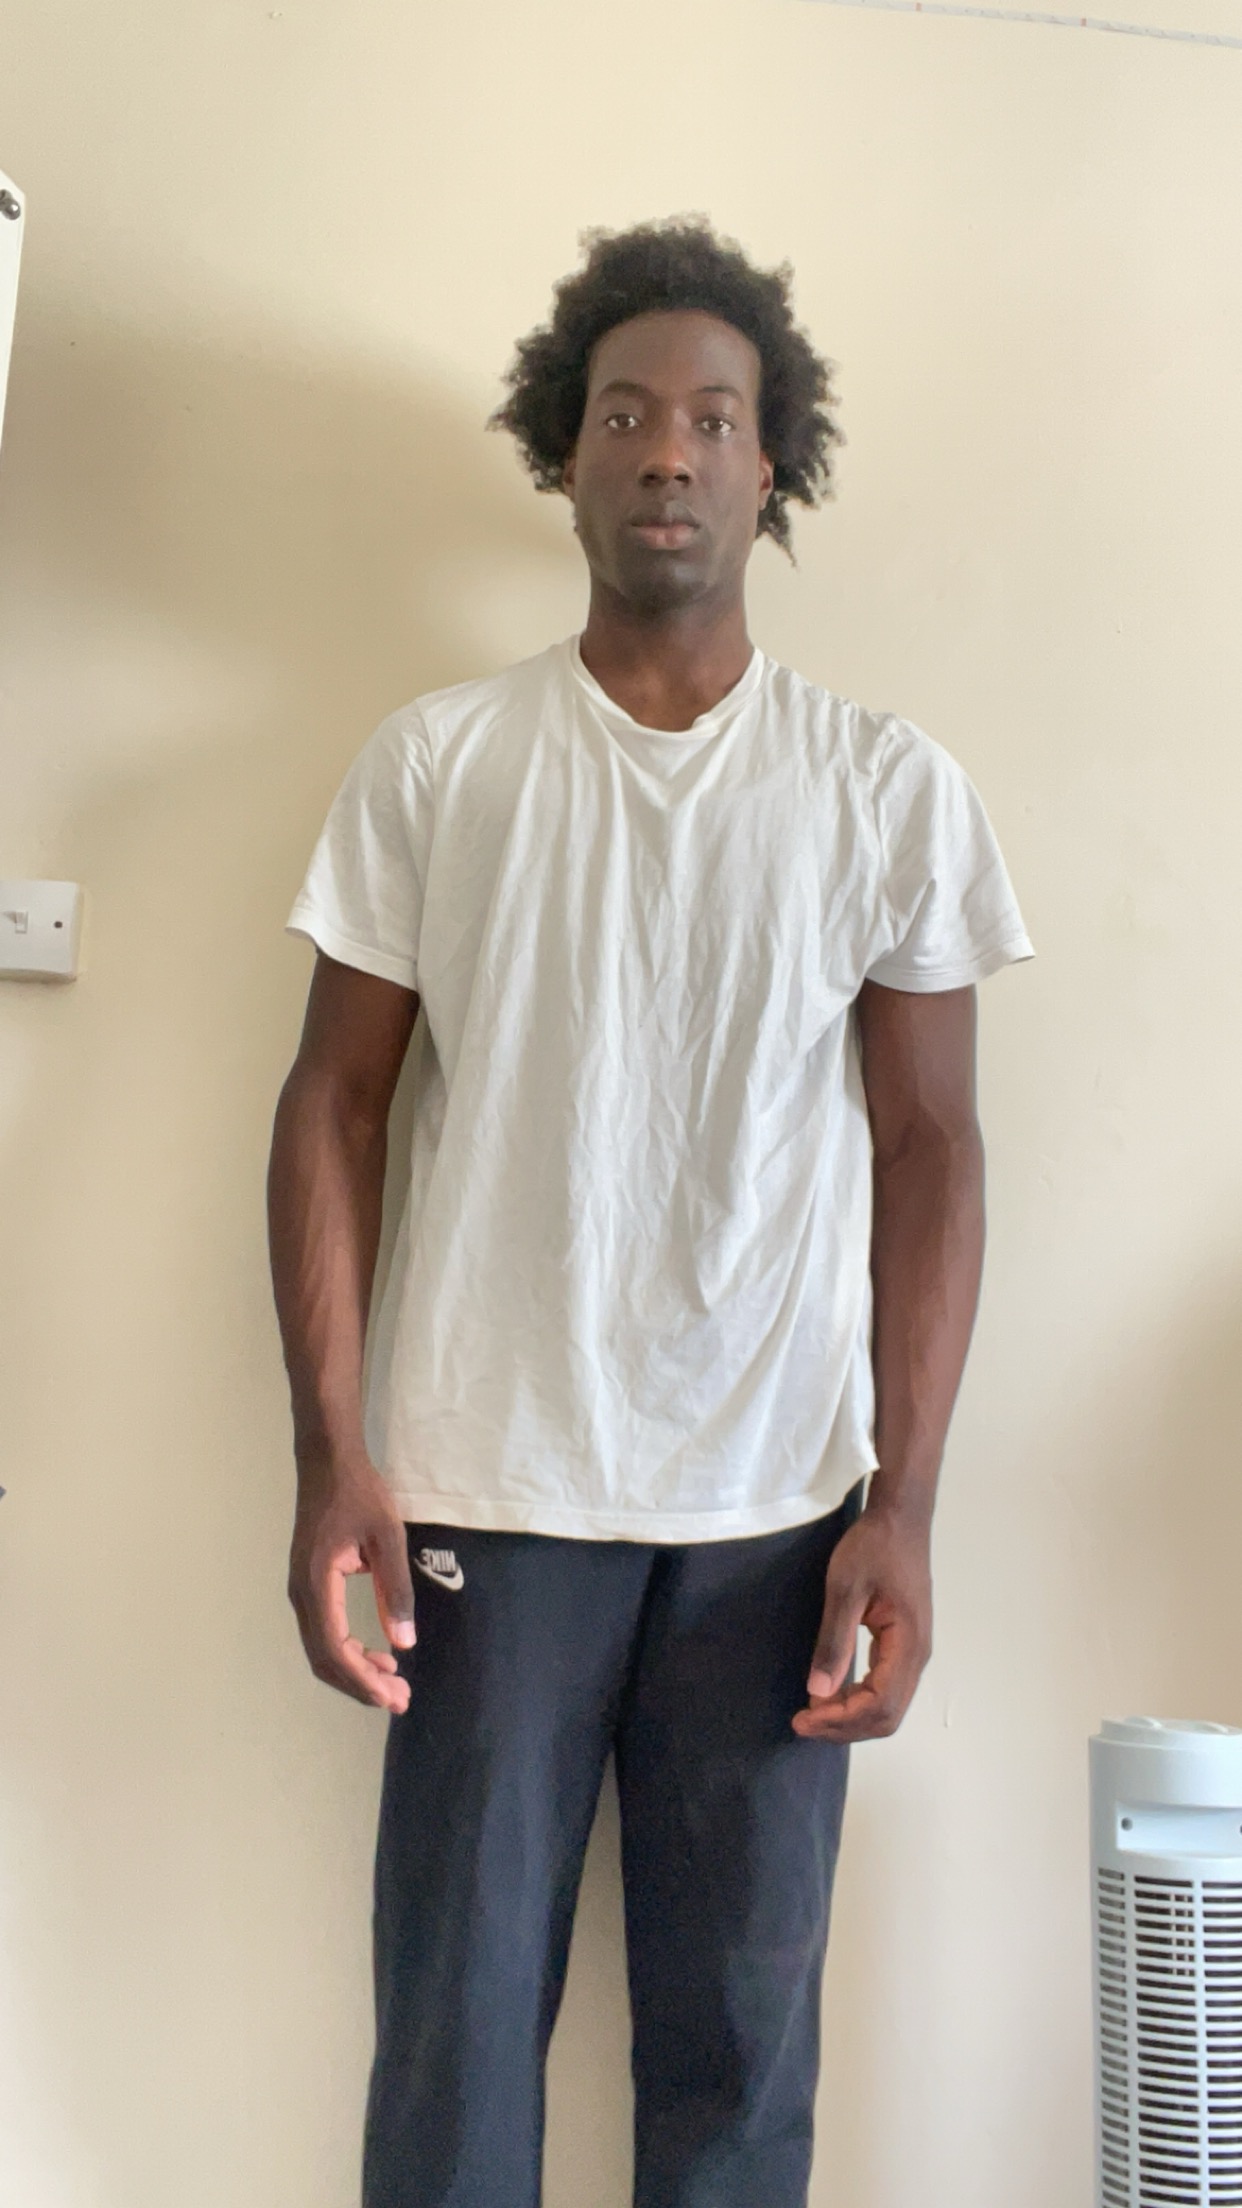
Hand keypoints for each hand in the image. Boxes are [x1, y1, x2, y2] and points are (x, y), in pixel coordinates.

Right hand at [287, 1455, 415, 1713]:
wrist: (327, 1461)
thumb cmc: (359, 1493)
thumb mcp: (387, 1537)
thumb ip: (395, 1589)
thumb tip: (403, 1643)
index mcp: (316, 1584)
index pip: (334, 1649)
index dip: (362, 1679)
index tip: (392, 1697)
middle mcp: (301, 1595)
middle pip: (324, 1659)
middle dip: (361, 1685)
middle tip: (400, 1699)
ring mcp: (302, 1591)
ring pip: (322, 1649)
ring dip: (355, 1671)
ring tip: (394, 1683)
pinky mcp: (309, 1586)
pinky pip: (324, 1632)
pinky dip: (349, 1651)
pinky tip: (378, 1653)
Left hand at [792, 1505, 932, 1742]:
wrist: (900, 1518)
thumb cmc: (874, 1547)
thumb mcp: (846, 1589)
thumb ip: (834, 1641)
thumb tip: (819, 1693)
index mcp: (909, 1645)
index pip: (880, 1705)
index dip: (841, 1721)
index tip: (803, 1719)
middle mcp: (917, 1656)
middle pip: (887, 1715)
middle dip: (845, 1727)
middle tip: (802, 1723)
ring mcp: (914, 1652)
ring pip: (888, 1705)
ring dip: (851, 1716)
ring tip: (812, 1713)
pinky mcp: (904, 1644)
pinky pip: (885, 1687)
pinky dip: (858, 1700)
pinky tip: (832, 1694)